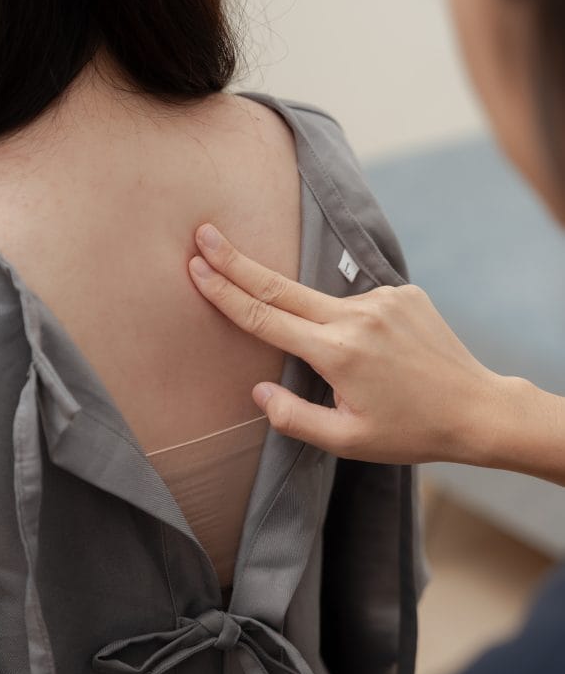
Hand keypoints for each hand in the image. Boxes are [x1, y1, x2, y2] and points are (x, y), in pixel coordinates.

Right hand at [188, 223, 508, 466]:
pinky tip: (386, 359)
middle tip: (204, 233)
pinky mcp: (402, 292)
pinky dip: (354, 325)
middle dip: (237, 261)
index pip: (265, 317)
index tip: (196, 267)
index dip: (225, 292)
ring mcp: (382, 298)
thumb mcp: (347, 440)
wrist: (478, 408)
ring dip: (318, 323)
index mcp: (337, 352)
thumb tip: (257, 391)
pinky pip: (360, 304)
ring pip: (325, 303)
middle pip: (280, 286)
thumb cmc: (410, 431)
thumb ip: (293, 418)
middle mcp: (356, 316)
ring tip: (368, 375)